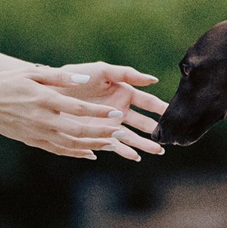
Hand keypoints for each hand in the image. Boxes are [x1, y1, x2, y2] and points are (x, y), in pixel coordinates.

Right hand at [0, 66, 162, 159]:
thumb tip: (83, 79)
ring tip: (112, 143)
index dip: (99, 113)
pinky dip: (76, 152)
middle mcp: (42, 120)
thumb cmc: (7, 83)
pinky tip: (91, 152)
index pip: (77, 109)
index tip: (117, 113)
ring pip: (71, 143)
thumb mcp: (32, 74)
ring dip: (93, 144)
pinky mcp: (33, 141)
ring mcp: (37, 133)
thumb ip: (59, 77)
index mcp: (44, 100)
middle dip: (102, 132)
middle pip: (78, 130)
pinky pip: (59, 150)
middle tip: (120, 131)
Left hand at [50, 62, 167, 158]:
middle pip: (143, 122)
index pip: (148, 102)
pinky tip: (135, 156)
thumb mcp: (103, 71)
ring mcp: (110, 124)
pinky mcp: (98, 134)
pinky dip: (125, 151)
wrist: (52, 91)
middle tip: (170, 137)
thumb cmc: (77, 76)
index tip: (174, 113)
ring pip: (132, 136)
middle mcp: (120, 110)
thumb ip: (127, 74)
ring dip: (144, 143)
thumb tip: (154, 80)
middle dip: (156, 130)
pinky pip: (115, 145)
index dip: (161, 108)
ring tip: (157, 150)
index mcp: (124, 93)